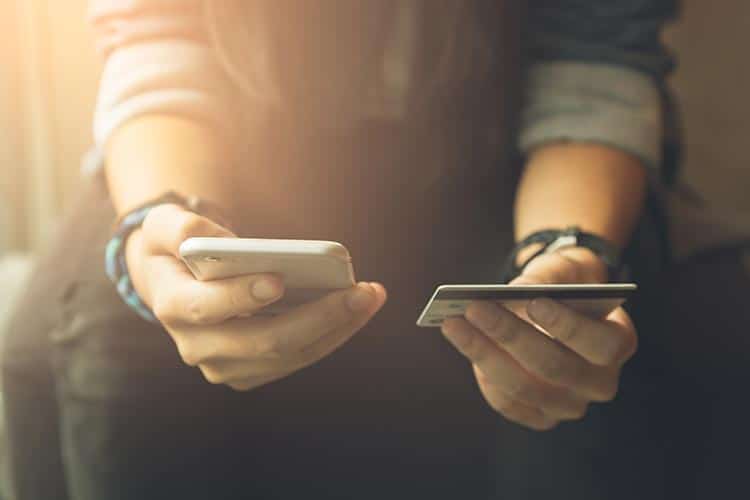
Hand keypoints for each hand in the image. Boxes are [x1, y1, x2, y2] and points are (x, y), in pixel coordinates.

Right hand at [124, 204, 386, 390]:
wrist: (173, 282)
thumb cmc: (174, 248)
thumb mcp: (163, 224)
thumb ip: (182, 228)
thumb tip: (224, 242)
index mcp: (172, 306)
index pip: (207, 309)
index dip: (242, 296)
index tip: (279, 279)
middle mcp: (197, 346)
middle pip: (264, 342)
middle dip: (318, 317)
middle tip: (360, 292)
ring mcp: (226, 365)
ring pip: (290, 355)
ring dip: (336, 328)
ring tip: (370, 297)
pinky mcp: (252, 370)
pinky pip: (299, 358)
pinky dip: (332, 335)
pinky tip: (358, 309)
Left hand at [440, 247, 636, 430]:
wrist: (557, 306)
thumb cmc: (562, 284)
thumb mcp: (561, 269)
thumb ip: (543, 277)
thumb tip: (510, 292)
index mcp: (619, 343)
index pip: (601, 344)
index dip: (568, 326)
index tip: (534, 302)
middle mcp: (601, 382)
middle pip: (555, 367)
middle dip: (509, 335)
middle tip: (474, 307)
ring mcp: (571, 405)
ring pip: (524, 388)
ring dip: (483, 353)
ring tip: (453, 323)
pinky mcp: (540, 417)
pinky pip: (507, 403)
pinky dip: (483, 374)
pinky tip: (462, 342)